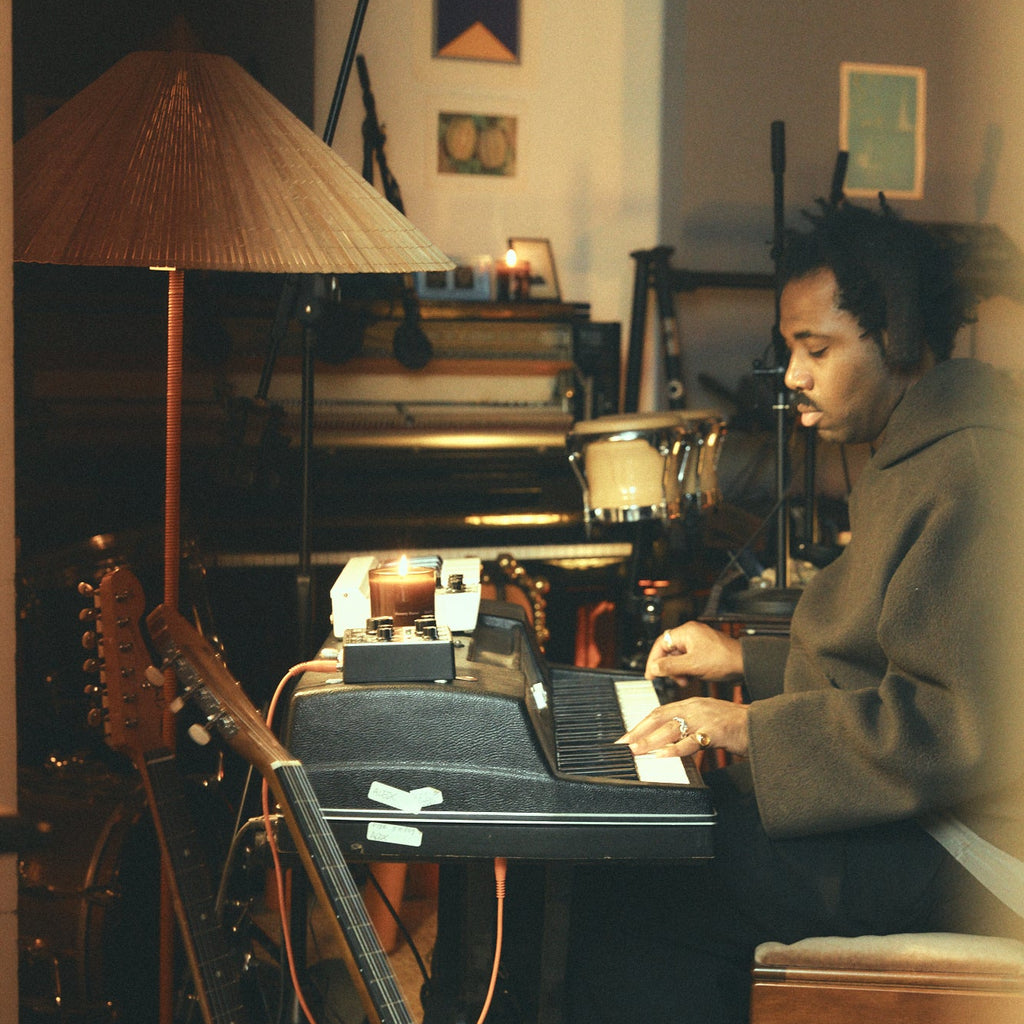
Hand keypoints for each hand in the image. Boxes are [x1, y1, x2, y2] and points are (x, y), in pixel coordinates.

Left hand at [617, 695, 750, 758]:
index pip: (661, 711)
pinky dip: (675, 748)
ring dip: (651, 739)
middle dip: (639, 730)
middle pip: (660, 717)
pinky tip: (662, 755)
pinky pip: (691, 741)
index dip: (642, 724)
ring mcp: (705, 718)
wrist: (764, 724)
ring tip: (636, 750)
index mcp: (693, 704)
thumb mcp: (710, 721)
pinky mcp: (716, 731)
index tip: (628, 736)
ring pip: (671, 728)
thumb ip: (691, 728)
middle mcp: (696, 708)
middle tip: (624, 744)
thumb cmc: (738, 726)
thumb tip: (670, 742)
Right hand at [644, 621, 743, 687]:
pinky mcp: (704, 651)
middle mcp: (691, 634)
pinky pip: (689, 660)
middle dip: (670, 667)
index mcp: (686, 632)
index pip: (661, 644)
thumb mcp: (692, 666)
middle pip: (670, 651)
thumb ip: (670, 666)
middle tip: (675, 679)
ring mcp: (698, 642)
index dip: (654, 659)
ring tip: (686, 680)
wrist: (746, 665)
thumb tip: (654, 668)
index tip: (651, 674)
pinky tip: (693, 677)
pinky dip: (688, 670)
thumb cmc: (724, 660)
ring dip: (679, 671)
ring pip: (679, 657)